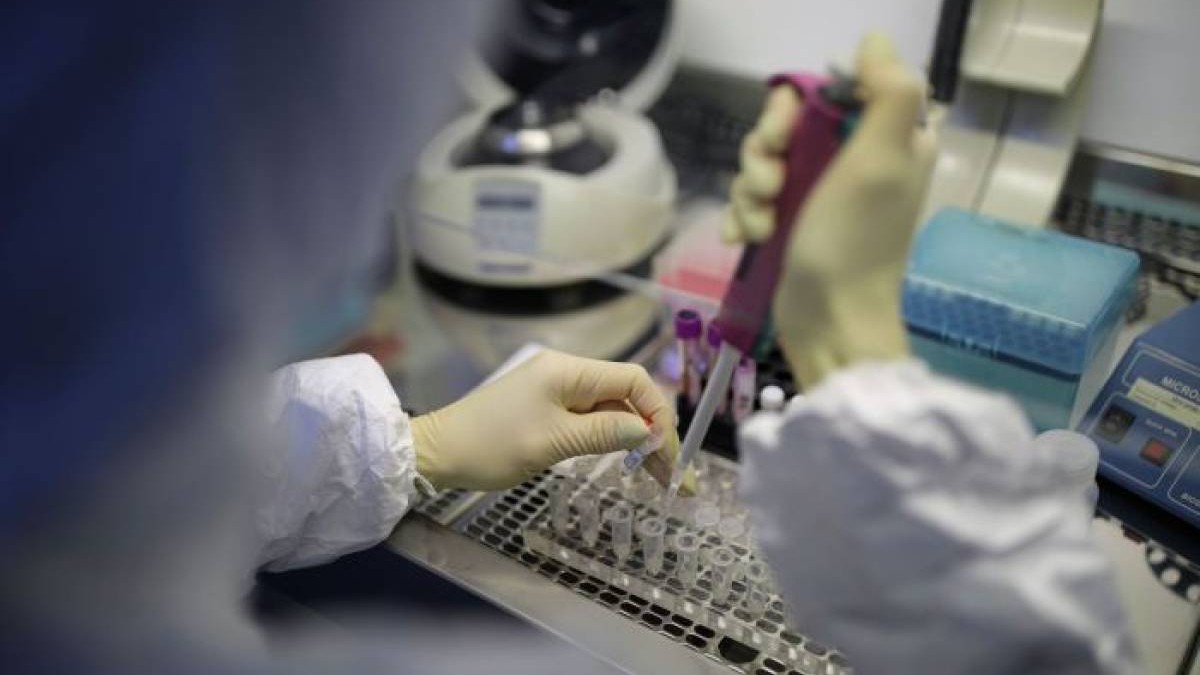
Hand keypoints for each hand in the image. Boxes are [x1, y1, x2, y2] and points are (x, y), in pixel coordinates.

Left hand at [411, 349, 692, 491]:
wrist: (437, 453)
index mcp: (568, 371)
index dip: (658, 413)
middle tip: (675, 476)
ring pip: (612, 413)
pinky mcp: (548, 410)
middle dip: (654, 433)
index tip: (668, 451)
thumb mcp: (552, 442)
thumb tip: (648, 432)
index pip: (633, 380)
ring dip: (637, 442)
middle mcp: (567, 374)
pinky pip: (593, 421)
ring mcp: (557, 392)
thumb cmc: (490, 445)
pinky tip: (630, 464)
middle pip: (627, 397)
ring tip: (660, 479)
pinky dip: (613, 442)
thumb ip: (603, 434)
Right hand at [723, 33, 936, 387]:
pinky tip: (743, 239)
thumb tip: (873, 41)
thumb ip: (887, 92)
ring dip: (750, 192)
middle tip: (770, 187)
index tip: (781, 134)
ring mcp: (818, 195)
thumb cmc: (855, 243)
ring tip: (760, 224)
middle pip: (785, 125)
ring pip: (763, 163)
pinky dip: (742, 217)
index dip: (793, 106)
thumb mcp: (881, 161)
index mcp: (886, 138)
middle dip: (763, 154)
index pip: (828, 90)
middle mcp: (853, 161)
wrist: (831, 324)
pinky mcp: (790, 225)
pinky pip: (751, 201)